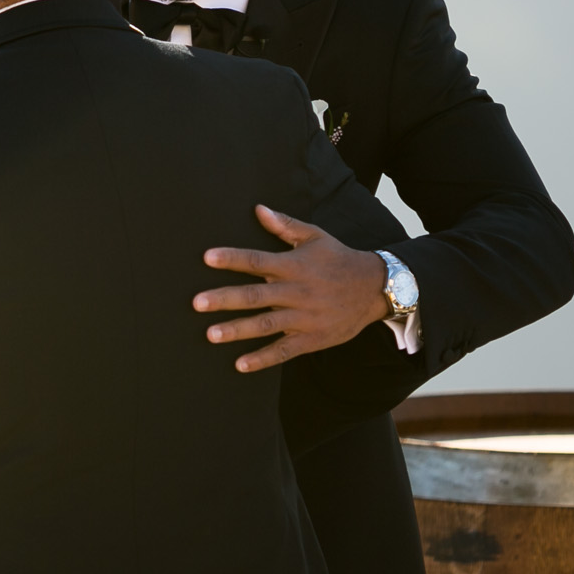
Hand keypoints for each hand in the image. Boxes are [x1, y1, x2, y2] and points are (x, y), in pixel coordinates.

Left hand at [193, 205, 389, 372]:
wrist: (376, 288)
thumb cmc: (339, 259)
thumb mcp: (315, 237)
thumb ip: (284, 225)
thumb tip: (258, 208)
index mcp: (294, 266)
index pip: (257, 261)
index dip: (232, 259)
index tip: (208, 258)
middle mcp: (296, 292)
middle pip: (256, 296)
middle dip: (225, 299)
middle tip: (197, 302)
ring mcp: (304, 317)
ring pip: (266, 325)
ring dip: (237, 330)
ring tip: (211, 335)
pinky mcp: (312, 338)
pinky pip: (284, 351)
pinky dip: (262, 359)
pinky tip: (240, 364)